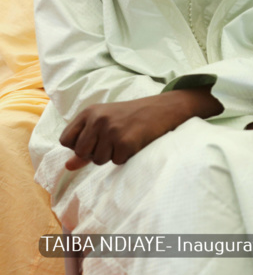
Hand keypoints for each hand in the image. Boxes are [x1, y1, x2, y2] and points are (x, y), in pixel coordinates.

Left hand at [60, 89, 220, 170]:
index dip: (79, 146)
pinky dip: (126, 157)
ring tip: (126, 139)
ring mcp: (112, 130)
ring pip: (98, 160)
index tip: (95, 140)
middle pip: (82, 153)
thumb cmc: (132, 117)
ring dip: (113, 155)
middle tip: (114, 139)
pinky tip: (135, 143)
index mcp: (89, 112)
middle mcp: (98, 119)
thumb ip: (85, 143)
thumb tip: (68, 166)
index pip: (65, 140)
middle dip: (96, 153)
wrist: (163, 108)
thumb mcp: (105, 124)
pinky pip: (117, 162)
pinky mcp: (126, 141)